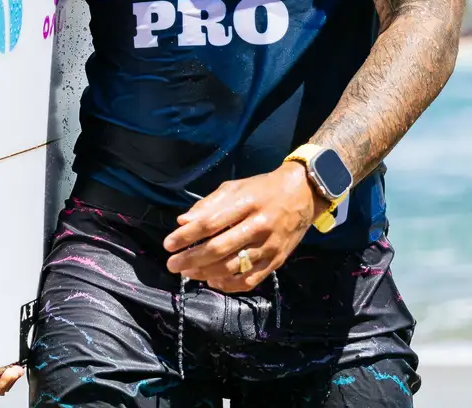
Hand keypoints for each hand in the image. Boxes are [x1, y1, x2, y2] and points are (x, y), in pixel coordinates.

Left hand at [162, 162, 319, 293]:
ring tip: (188, 272)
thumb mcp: (235, 187)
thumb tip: (182, 222)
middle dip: (191, 258)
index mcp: (246, 203)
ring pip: (233, 267)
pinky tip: (213, 280)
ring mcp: (269, 246)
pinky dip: (228, 284)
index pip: (211, 223)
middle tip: (172, 264)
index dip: (187, 236)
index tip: (168, 244)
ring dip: (205, 273)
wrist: (303, 195)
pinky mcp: (277, 261)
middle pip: (219, 248)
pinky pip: (250, 280)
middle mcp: (259, 225)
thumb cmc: (263, 189)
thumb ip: (209, 205)